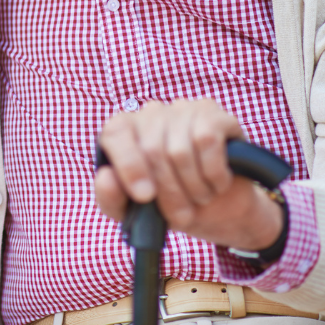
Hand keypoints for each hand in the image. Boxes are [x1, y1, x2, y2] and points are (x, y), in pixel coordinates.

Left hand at [94, 99, 283, 251]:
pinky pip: (206, 141)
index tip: (145, 196)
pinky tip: (217, 182)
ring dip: (195, 188)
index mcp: (123, 131)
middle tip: (182, 216)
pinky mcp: (211, 112)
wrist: (218, 205)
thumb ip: (111, 197)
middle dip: (170, 193)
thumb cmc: (169, 202)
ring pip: (181, 151)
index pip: (115, 134)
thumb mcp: (134, 211)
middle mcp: (150, 113)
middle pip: (152, 150)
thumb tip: (106, 177)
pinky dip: (214, 173)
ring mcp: (181, 109)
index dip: (128, 166)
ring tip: (200, 198)